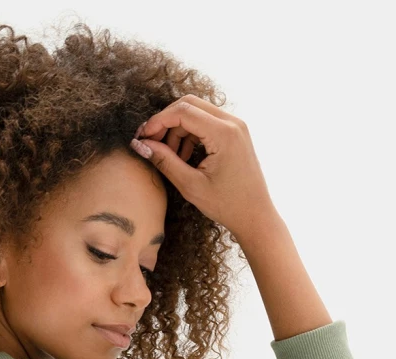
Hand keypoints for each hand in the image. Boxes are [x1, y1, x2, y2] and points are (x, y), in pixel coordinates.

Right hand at [130, 95, 273, 236]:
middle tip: (152, 143)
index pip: (183, 111)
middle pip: (189, 104)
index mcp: (224, 134)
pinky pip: (207, 122)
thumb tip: (141, 145)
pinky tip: (185, 157)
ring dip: (178, 129)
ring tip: (170, 157)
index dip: (158, 121)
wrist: (255, 216)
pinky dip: (191, 134)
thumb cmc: (227, 205)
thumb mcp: (190, 185)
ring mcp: (236, 126)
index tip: (142, 137)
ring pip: (197, 112)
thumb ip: (165, 161)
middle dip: (167, 121)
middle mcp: (232, 123)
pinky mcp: (235, 132)